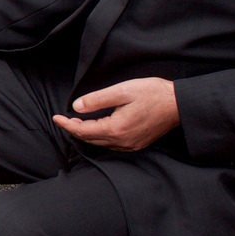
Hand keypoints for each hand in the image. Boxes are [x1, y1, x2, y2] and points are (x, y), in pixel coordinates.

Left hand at [52, 78, 179, 150]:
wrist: (179, 104)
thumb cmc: (153, 94)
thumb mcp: (122, 90)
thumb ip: (98, 100)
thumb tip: (77, 107)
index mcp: (116, 128)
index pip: (83, 131)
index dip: (67, 125)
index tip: (56, 118)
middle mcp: (123, 141)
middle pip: (91, 139)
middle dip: (75, 130)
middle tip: (64, 120)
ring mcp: (131, 145)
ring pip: (101, 143)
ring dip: (87, 134)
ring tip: (77, 123)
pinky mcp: (138, 144)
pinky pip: (113, 144)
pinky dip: (100, 137)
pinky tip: (98, 128)